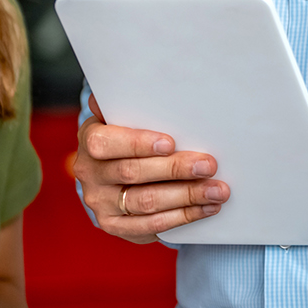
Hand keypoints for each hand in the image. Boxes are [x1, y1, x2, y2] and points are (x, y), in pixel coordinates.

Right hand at [75, 96, 228, 242]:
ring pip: (146, 202)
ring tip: (218, 189)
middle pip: (132, 173)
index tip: (170, 142)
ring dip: (187, 196)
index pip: (105, 143)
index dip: (137, 143)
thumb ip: (131, 103)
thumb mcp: (125, 117)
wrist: (114, 177)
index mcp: (90, 139)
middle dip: (176, 169)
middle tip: (210, 164)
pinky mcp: (115, 226)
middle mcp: (88, 173)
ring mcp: (100, 203)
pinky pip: (151, 225)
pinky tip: (207, 207)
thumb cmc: (129, 138)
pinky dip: (184, 216)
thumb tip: (141, 80)